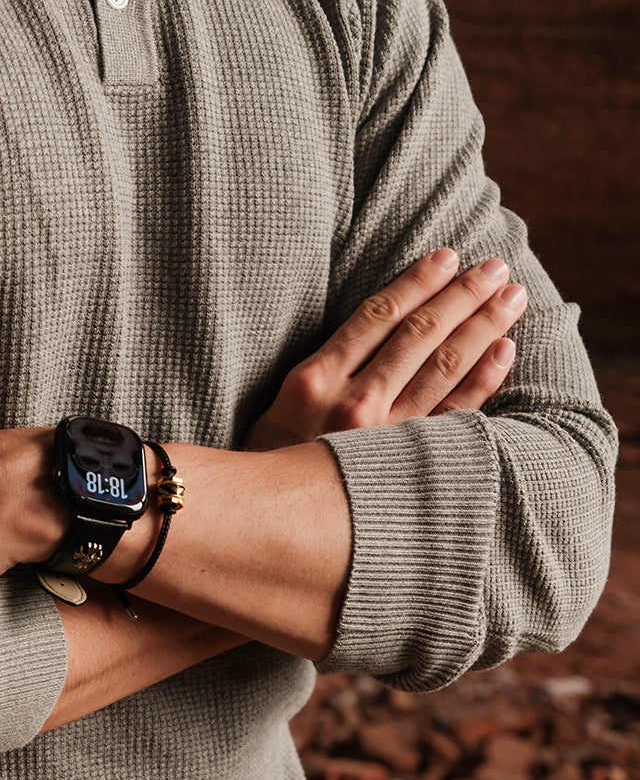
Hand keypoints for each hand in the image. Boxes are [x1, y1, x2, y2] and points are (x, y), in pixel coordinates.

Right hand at [245, 249, 524, 450]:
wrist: (267, 522)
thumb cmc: (271, 455)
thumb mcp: (281, 400)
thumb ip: (328, 364)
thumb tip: (379, 322)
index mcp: (315, 378)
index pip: (378, 315)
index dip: (418, 281)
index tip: (448, 257)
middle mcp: (353, 402)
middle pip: (420, 334)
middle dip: (463, 295)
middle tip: (497, 268)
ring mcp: (383, 434)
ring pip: (444, 367)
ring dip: (483, 326)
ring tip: (511, 298)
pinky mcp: (405, 461)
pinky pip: (454, 413)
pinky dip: (482, 379)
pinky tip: (503, 351)